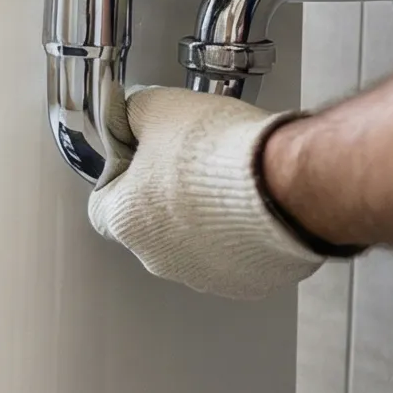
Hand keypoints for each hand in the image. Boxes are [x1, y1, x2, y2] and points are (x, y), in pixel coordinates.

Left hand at [88, 88, 328, 299]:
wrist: (288, 182)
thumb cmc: (221, 151)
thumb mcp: (159, 108)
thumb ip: (131, 114)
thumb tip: (128, 115)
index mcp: (125, 220)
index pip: (103, 200)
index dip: (124, 170)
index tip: (146, 152)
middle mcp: (158, 257)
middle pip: (150, 223)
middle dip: (169, 194)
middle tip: (195, 163)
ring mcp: (203, 276)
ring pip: (193, 244)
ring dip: (205, 218)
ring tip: (230, 183)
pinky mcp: (245, 284)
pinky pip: (234, 258)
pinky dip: (240, 236)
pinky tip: (255, 206)